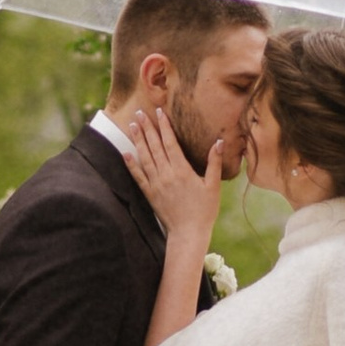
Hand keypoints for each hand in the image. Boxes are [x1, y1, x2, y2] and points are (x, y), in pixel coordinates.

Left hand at [120, 102, 224, 247]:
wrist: (188, 233)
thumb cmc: (204, 210)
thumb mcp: (213, 186)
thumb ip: (214, 163)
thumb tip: (219, 142)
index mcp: (182, 170)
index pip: (170, 143)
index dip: (164, 126)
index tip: (159, 112)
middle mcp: (166, 175)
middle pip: (154, 146)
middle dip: (147, 128)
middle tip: (140, 112)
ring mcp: (156, 184)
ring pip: (145, 157)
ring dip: (138, 140)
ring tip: (132, 125)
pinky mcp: (150, 194)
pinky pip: (138, 176)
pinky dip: (131, 164)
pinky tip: (125, 153)